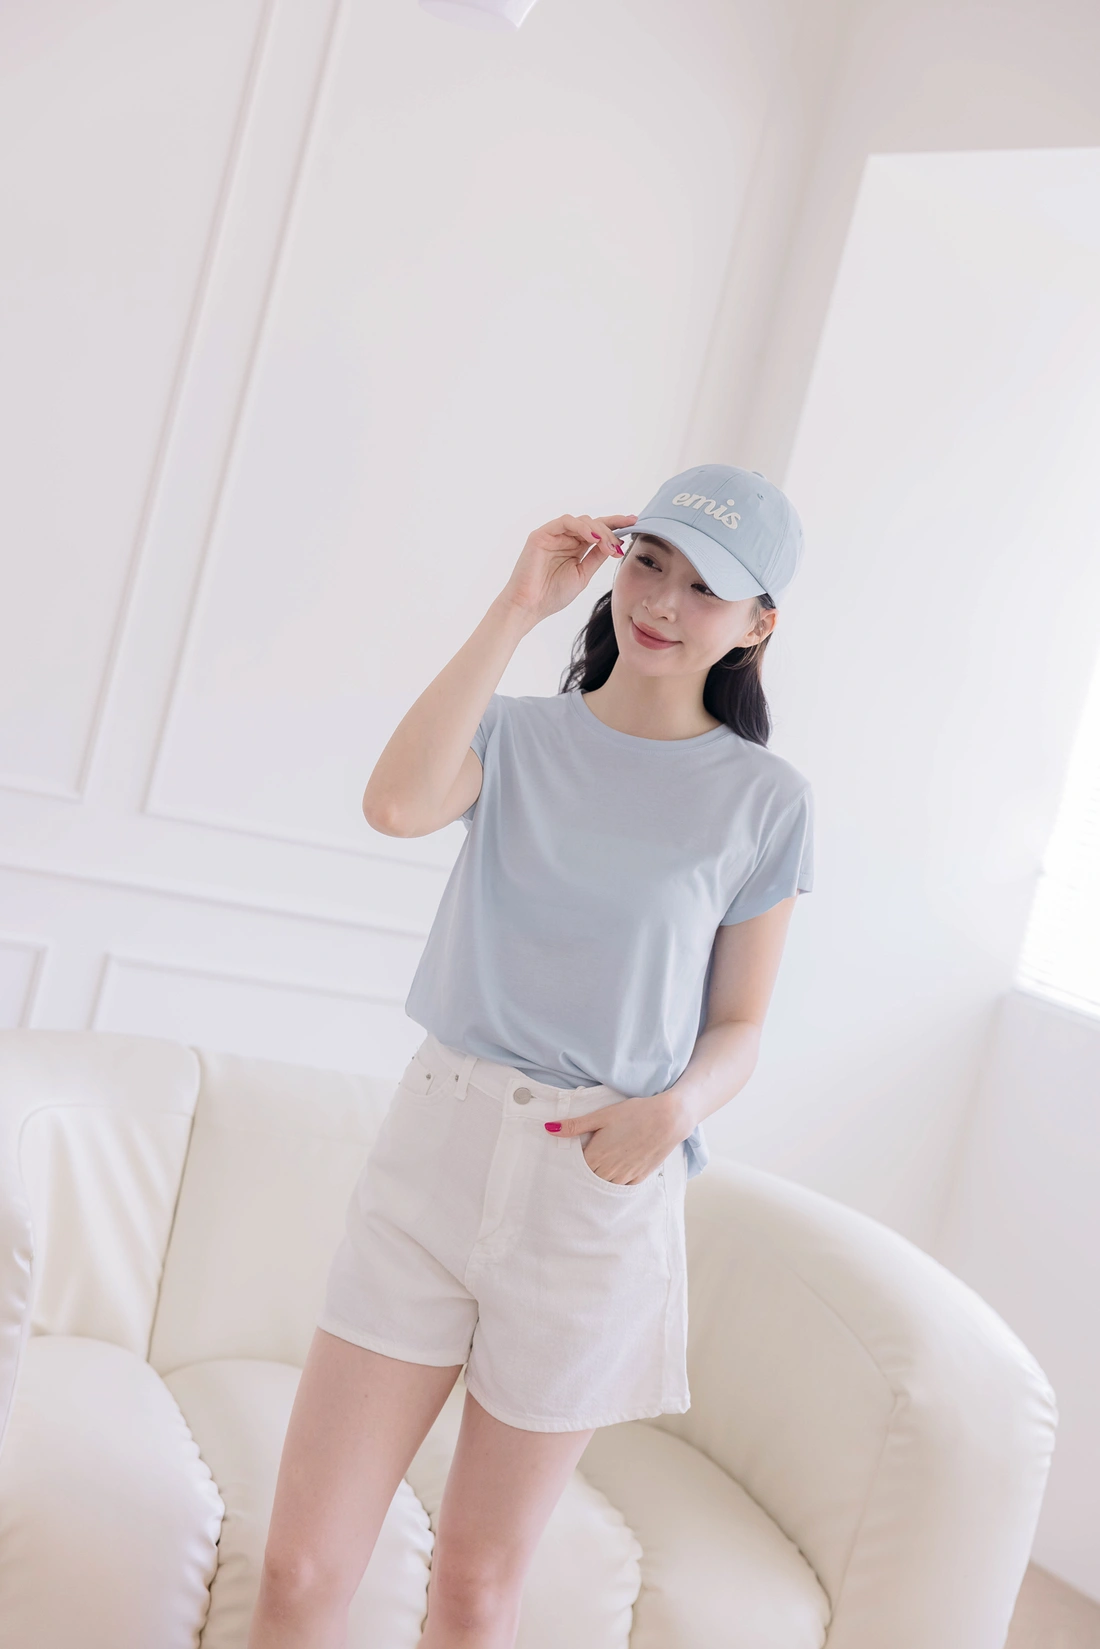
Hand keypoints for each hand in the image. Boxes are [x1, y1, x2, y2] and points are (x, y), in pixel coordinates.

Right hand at [497, 512, 636, 626]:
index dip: (616, 525)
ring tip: (609, 546)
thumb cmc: (552, 595)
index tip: (635, 523)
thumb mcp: (583, 574)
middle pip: (593, 523)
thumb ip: (596, 558)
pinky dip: (582, 528)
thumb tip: (615, 544)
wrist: (529, 607)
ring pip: (582, 521)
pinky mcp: (541, 534)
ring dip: (599, 531)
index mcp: (575, 547)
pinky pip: (565, 522)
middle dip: (611, 530)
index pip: (598, 531)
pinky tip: (594, 539)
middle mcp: (564, 538)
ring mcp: (552, 535)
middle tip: (620, 545)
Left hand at [548, 1092, 687, 1184]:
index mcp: (597, 1155)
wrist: (668, 1119)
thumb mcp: (602, 1115)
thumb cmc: (634, 1113)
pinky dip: (615, 1185)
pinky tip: (613, 1178)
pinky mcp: (640, 1176)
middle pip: (588, 1181)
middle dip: (582, 1177)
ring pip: (605, 1187)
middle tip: (576, 1172)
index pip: (575, 1169)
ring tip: (595, 1173)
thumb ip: (575, 1125)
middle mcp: (610, 1170)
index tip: (564, 1163)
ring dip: (598, 1182)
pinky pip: (622, 1188)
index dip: (569, 1167)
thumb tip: (549, 1128)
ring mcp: (626, 1175)